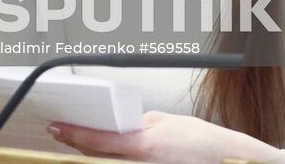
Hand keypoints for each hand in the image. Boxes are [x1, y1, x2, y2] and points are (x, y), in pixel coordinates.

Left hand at [48, 111, 284, 163]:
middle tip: (61, 133)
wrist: (228, 161)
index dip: (73, 133)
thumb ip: (137, 125)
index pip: (98, 140)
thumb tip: (116, 126)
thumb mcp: (165, 123)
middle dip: (79, 146)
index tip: (56, 127)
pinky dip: (112, 161)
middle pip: (97, 157)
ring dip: (94, 156)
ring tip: (79, 144)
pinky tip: (106, 155)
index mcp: (144, 146)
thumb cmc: (202, 142)